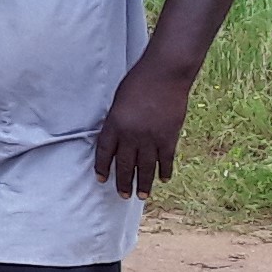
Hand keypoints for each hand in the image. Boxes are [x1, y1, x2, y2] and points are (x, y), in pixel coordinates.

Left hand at [95, 65, 191, 198]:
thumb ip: (117, 122)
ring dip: (144, 184)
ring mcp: (151, 138)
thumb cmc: (138, 82)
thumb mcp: (119, 101)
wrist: (164, 74)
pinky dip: (165, 171)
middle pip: (125, 165)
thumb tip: (117, 140)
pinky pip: (166, 160)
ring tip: (141, 196)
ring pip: (146, 168)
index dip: (102, 167)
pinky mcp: (169, 137)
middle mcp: (131, 135)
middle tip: (123, 195)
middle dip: (123, 182)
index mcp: (114, 124)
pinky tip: (164, 179)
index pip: (105, 152)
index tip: (101, 179)